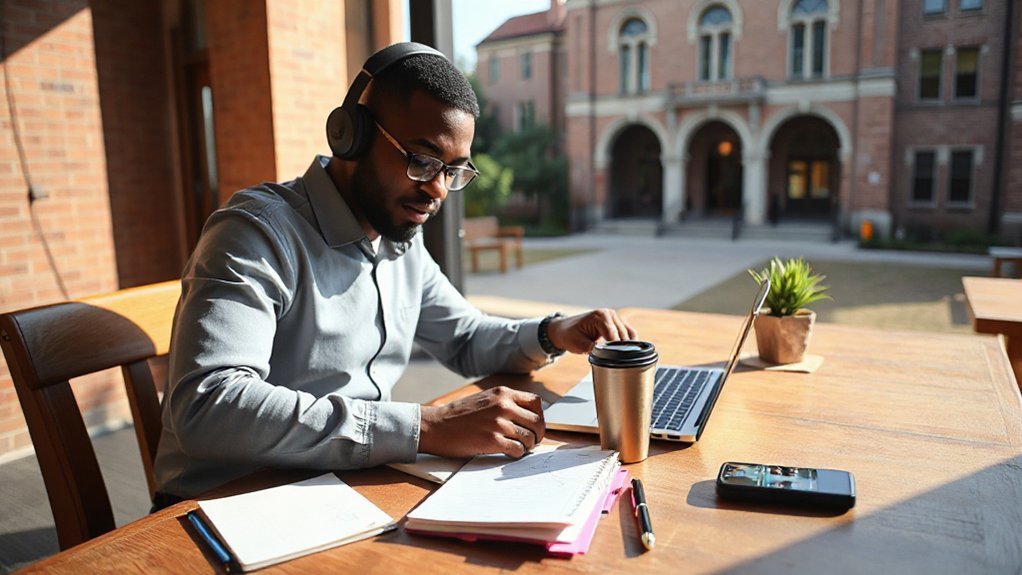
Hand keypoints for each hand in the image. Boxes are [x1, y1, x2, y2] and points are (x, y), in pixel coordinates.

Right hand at [419, 386, 544, 458]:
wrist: (436, 426)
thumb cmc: (458, 415)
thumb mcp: (485, 399)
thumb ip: (505, 403)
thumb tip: (528, 416)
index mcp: (503, 393)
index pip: (536, 402)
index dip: (539, 416)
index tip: (534, 426)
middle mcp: (503, 405)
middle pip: (537, 421)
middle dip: (538, 434)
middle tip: (532, 441)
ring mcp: (498, 423)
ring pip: (529, 437)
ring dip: (528, 446)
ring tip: (520, 447)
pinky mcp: (492, 441)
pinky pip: (518, 450)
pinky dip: (518, 454)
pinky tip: (510, 453)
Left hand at [547, 309, 635, 353]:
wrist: (564, 329)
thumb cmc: (569, 335)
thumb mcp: (577, 344)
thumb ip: (592, 349)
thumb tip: (605, 354)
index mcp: (600, 316)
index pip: (614, 335)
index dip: (614, 350)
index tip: (611, 360)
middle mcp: (609, 313)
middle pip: (623, 335)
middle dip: (619, 349)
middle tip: (612, 361)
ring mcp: (614, 317)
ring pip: (629, 334)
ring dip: (625, 346)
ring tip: (617, 357)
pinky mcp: (617, 322)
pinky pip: (628, 333)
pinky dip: (627, 342)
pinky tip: (622, 351)